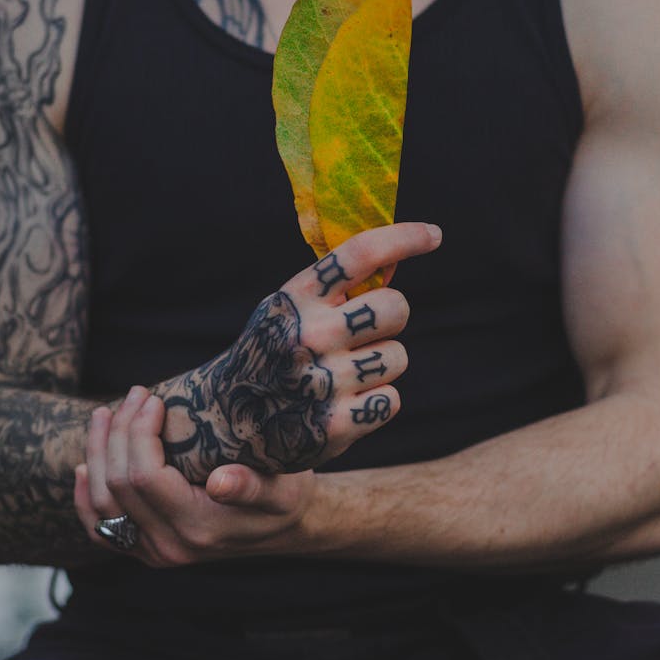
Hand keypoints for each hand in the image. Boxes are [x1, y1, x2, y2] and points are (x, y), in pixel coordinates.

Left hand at [74, 389, 317, 566]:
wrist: (287, 528)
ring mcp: (153, 552)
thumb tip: (219, 482)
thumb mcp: (283, 488)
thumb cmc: (287, 496)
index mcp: (197, 528)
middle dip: (118, 433)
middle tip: (136, 394)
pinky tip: (84, 468)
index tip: (154, 399)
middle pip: (117, 486)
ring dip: (97, 454)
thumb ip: (252, 486)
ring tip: (106, 414)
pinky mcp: (146, 549)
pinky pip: (101, 528)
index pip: (144, 478)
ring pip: (102, 504)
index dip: (138, 433)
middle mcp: (169, 546)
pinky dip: (86, 498)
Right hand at [159, 221, 441, 480]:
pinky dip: (376, 402)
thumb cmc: (272, 350)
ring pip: (397, 356)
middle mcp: (309, 335)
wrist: (226, 418)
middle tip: (369, 329)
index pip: (359, 254)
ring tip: (345, 373)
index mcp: (295, 298)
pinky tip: (345, 402)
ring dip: (381, 363)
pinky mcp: (336, 424)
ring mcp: (323, 381)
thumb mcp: (289, 308)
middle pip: (395, 307)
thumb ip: (335, 289)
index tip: (433, 235)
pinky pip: (392, 399)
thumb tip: (395, 263)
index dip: (404, 238)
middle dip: (391, 316)